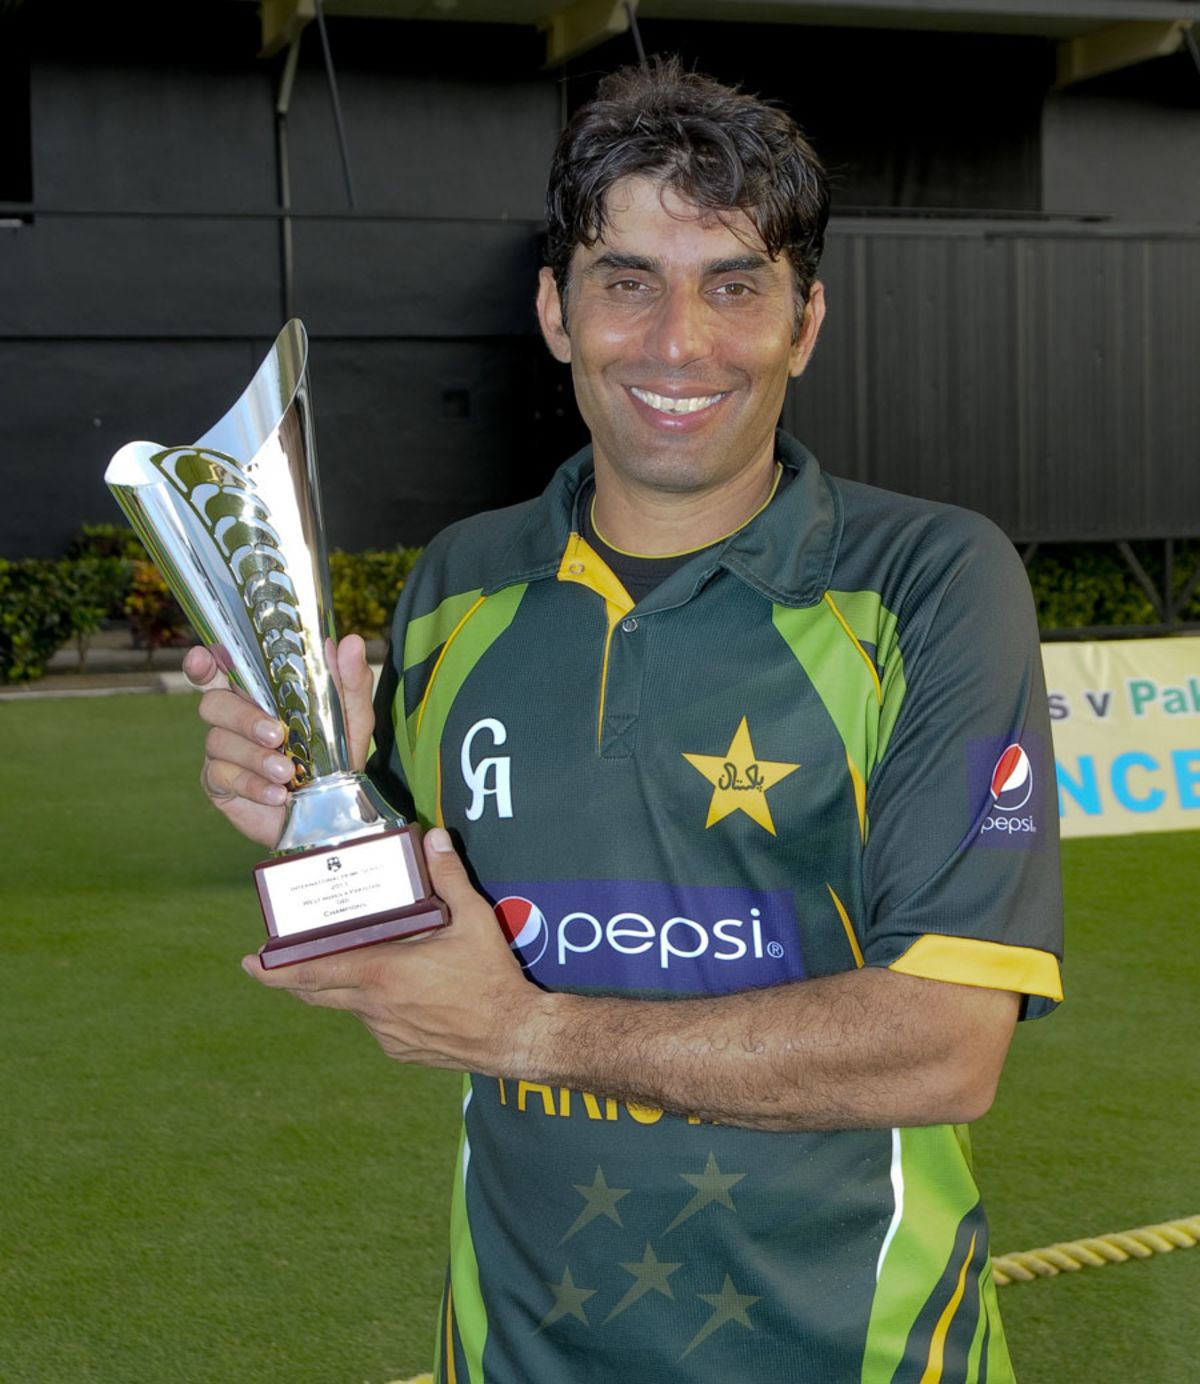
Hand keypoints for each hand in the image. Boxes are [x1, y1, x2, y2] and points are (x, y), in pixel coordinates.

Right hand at [183, 634, 376, 848]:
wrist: (329, 815)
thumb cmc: (335, 760)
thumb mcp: (352, 720)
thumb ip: (350, 682)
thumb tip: (350, 642)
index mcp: (259, 696)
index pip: (220, 670)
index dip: (203, 663)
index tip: (203, 658)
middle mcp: (234, 718)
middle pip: (213, 703)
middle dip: (243, 717)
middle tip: (275, 735)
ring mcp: (223, 751)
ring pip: (218, 741)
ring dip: (254, 757)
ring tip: (286, 772)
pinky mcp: (220, 784)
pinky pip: (223, 777)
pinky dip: (252, 785)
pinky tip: (277, 794)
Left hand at [240, 828, 538, 1072]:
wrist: (515, 1036)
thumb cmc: (492, 978)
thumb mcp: (474, 920)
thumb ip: (449, 877)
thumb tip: (434, 838)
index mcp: (381, 974)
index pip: (312, 972)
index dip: (275, 970)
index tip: (248, 963)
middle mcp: (373, 1007)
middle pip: (318, 992)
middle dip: (294, 978)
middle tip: (276, 963)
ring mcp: (385, 1033)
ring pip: (350, 1005)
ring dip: (346, 985)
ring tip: (361, 962)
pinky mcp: (401, 1050)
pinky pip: (376, 1023)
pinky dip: (376, 1005)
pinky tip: (402, 991)